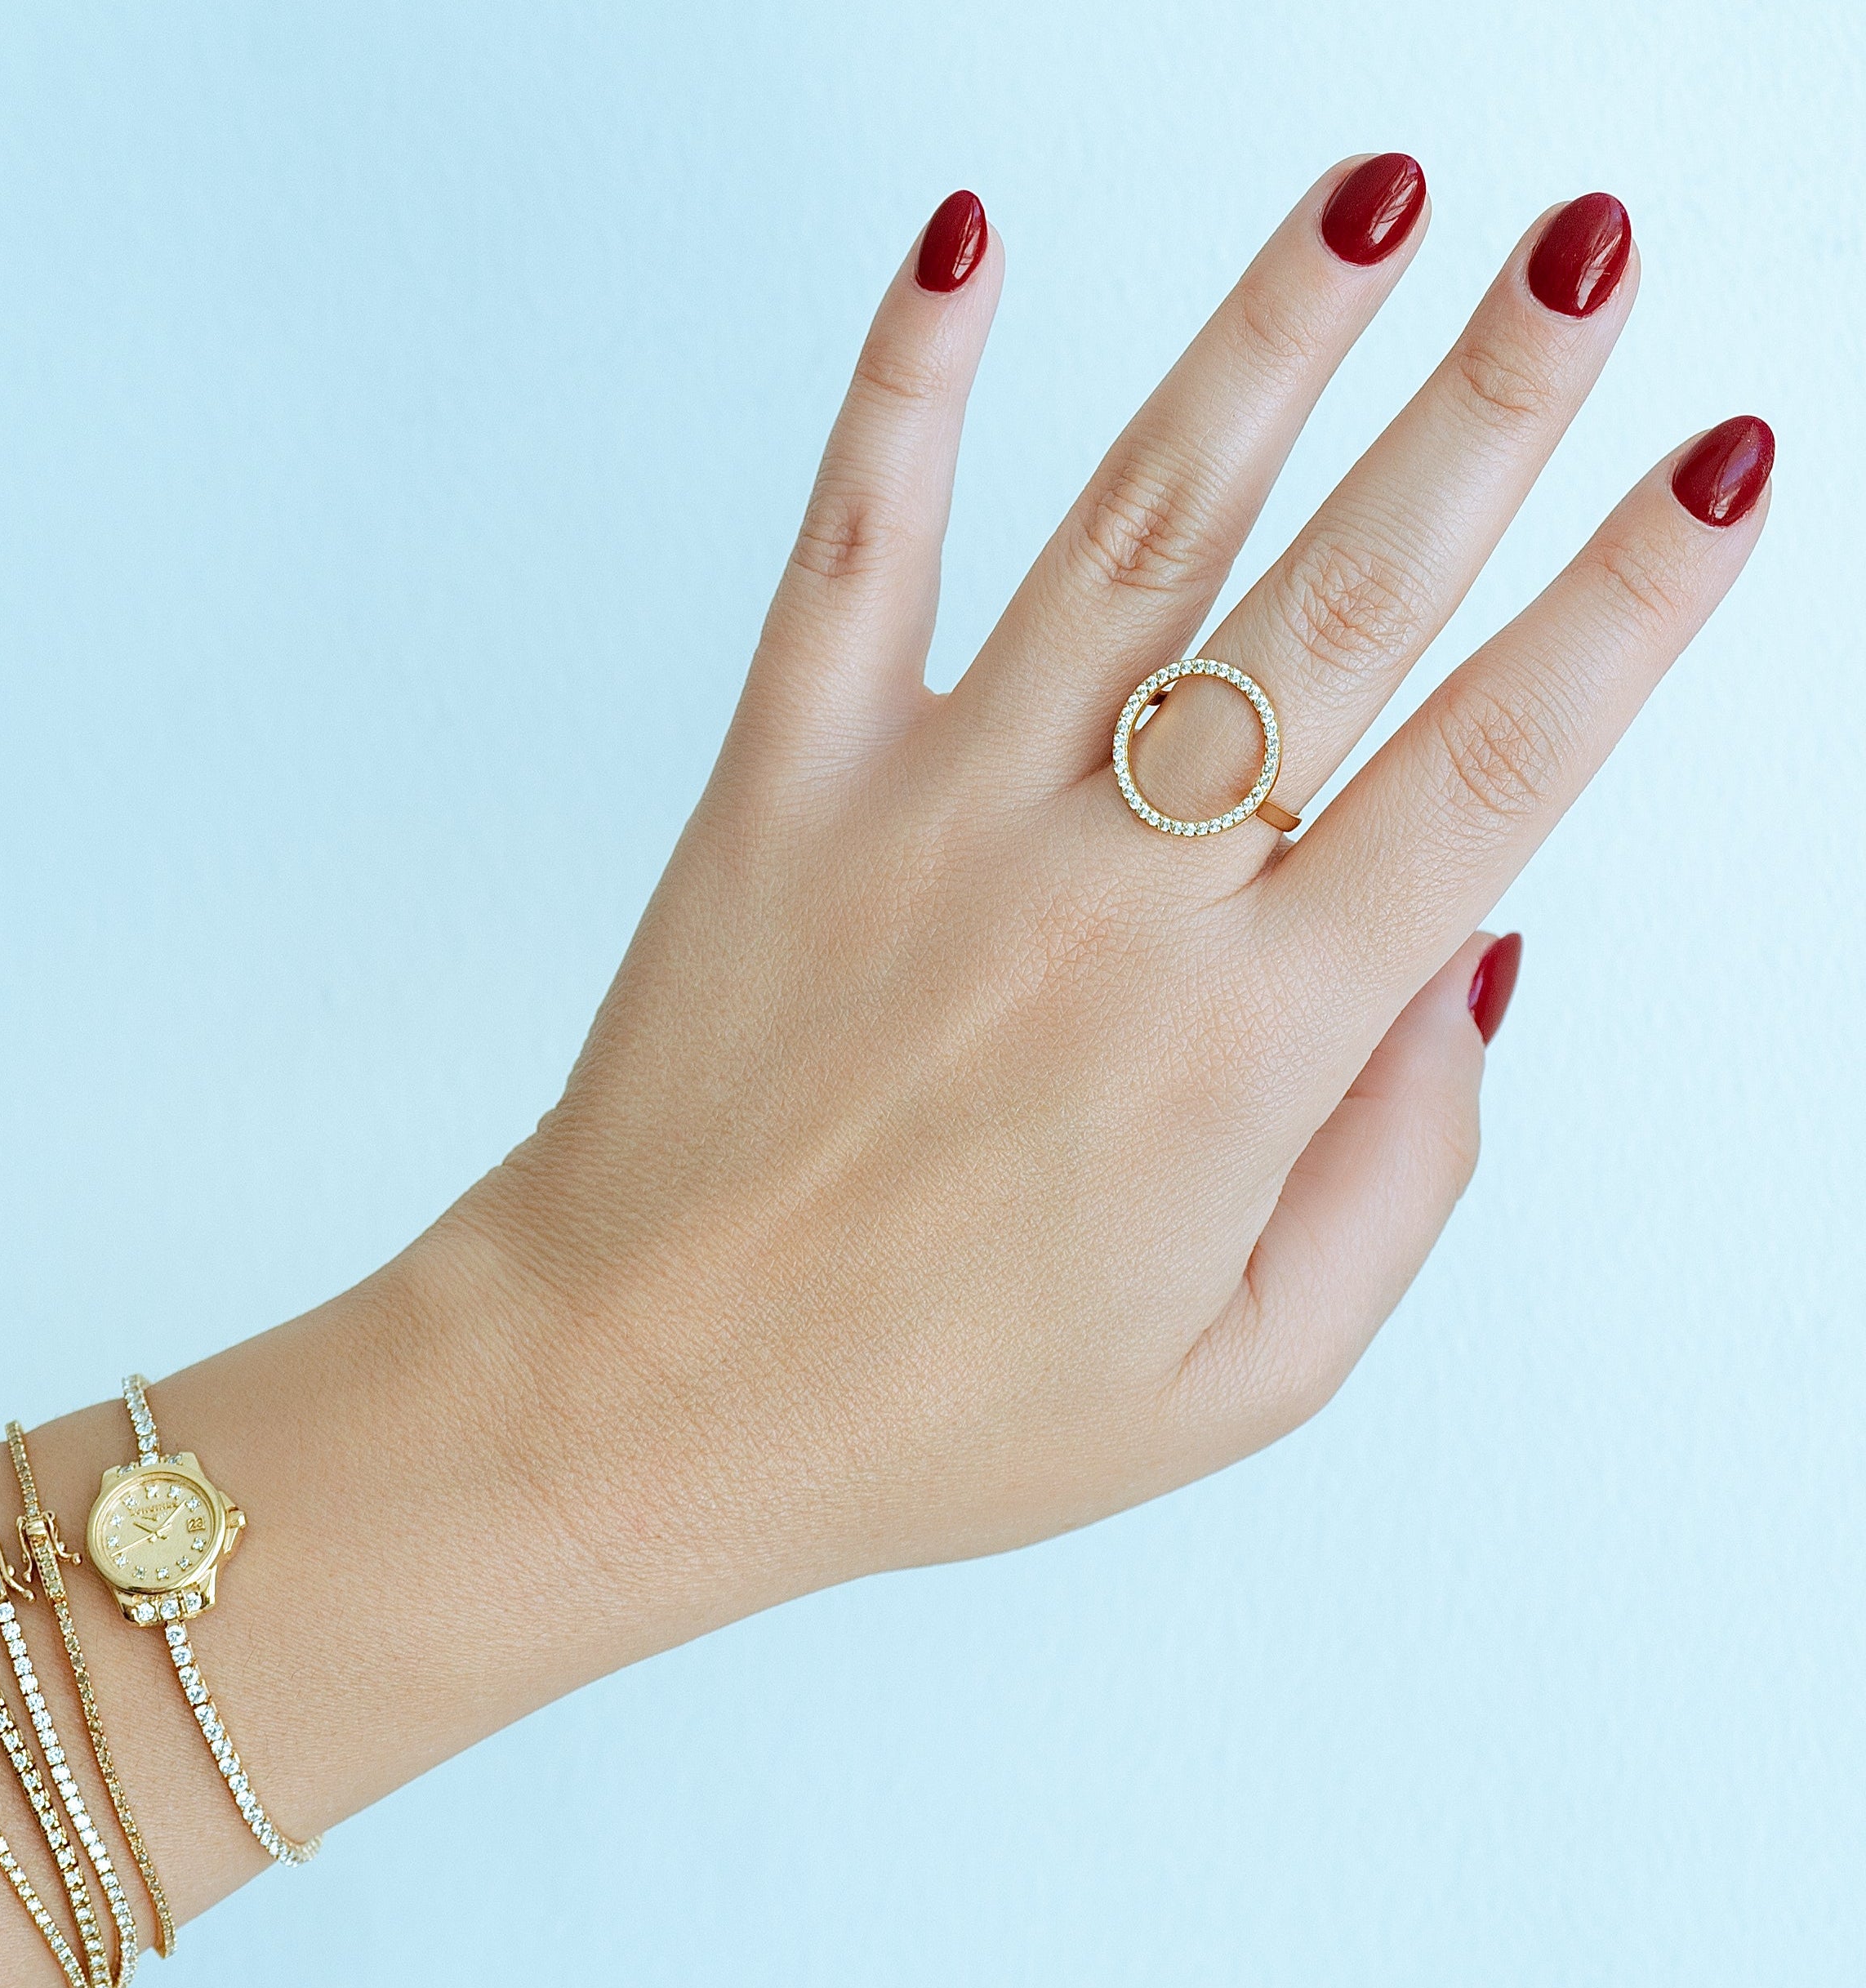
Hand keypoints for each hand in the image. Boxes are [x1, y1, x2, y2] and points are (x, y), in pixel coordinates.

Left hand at [434, 162, 1768, 1614]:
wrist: (644, 1392)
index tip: (1721, 467)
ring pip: (1132, 532)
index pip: (1487, 779)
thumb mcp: (1239, 1379)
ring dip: (1265, 344)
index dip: (1627, 614)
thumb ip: (1396, 1171)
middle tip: (1587, 256)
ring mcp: (932, 818)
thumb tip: (1476, 959)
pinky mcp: (782, 786)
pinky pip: (856, 548)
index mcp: (1243, 1049)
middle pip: (1336, 606)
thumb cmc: (937, 1411)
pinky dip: (907, 388)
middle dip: (1488, 410)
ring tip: (1376, 197)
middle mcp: (1106, 900)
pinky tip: (965, 243)